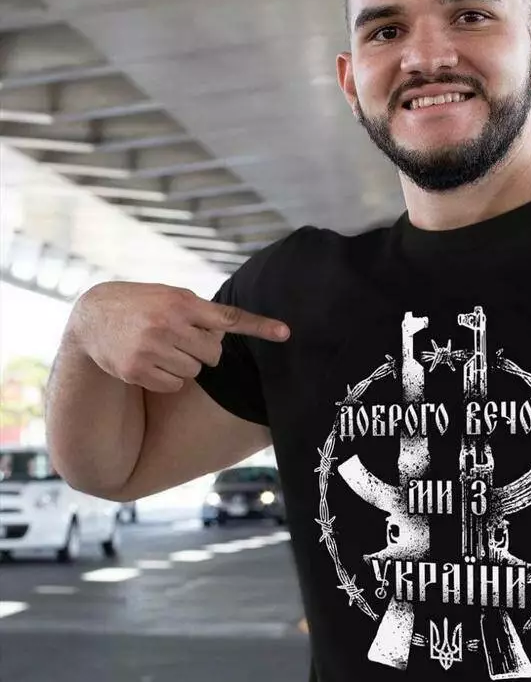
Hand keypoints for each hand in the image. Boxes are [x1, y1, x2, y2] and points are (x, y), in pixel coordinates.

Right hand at [69, 281, 289, 392]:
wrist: (93, 317)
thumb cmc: (143, 305)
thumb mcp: (171, 296)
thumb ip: (201, 312)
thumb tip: (230, 331)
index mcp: (181, 302)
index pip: (228, 317)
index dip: (260, 326)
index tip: (286, 333)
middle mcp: (167, 324)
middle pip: (214, 355)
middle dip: (202, 350)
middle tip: (179, 338)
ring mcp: (151, 349)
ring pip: (195, 372)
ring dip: (184, 364)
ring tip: (160, 346)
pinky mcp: (137, 370)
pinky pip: (174, 385)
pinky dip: (167, 378)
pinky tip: (149, 361)